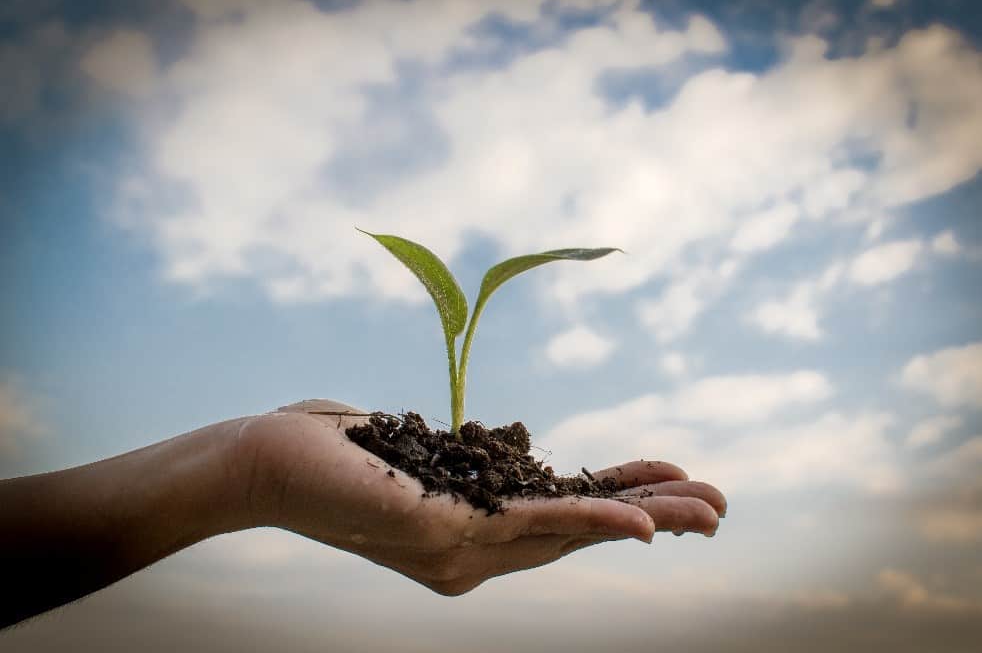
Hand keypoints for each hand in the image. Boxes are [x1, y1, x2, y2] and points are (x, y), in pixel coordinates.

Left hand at [236, 399, 726, 595]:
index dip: (622, 504)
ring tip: (707, 511)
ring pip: (568, 534)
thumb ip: (468, 467)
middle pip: (578, 536)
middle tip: (720, 507)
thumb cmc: (335, 452)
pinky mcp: (440, 534)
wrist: (262, 463)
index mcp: (473, 534)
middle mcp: (471, 555)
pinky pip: (527, 528)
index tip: (668, 480)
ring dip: (644, 520)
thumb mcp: (420, 456)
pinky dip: (590, 525)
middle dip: (655, 518)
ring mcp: (458, 552)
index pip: (561, 520)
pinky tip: (641, 525)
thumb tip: (504, 449)